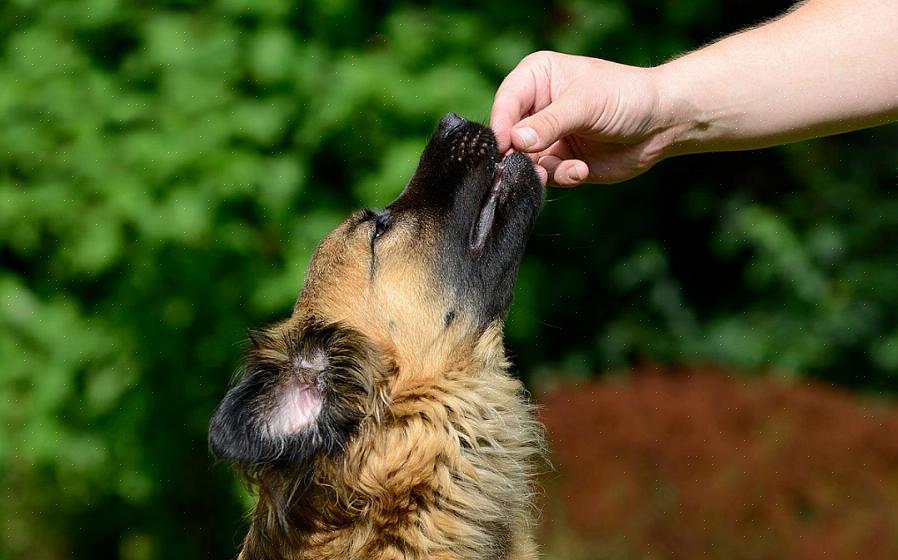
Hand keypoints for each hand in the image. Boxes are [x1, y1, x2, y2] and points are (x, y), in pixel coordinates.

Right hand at [490, 51, 669, 185]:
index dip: (502, 124)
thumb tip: (515, 141)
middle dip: (519, 154)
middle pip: (508, 135)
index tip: (505, 146)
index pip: (506, 101)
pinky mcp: (559, 160)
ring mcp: (546, 136)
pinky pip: (547, 175)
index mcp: (536, 78)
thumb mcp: (585, 104)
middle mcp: (536, 107)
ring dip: (542, 170)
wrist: (661, 124)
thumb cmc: (626, 97)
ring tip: (569, 169)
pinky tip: (581, 170)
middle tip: (533, 167)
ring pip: (525, 160)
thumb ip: (549, 123)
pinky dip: (562, 176)